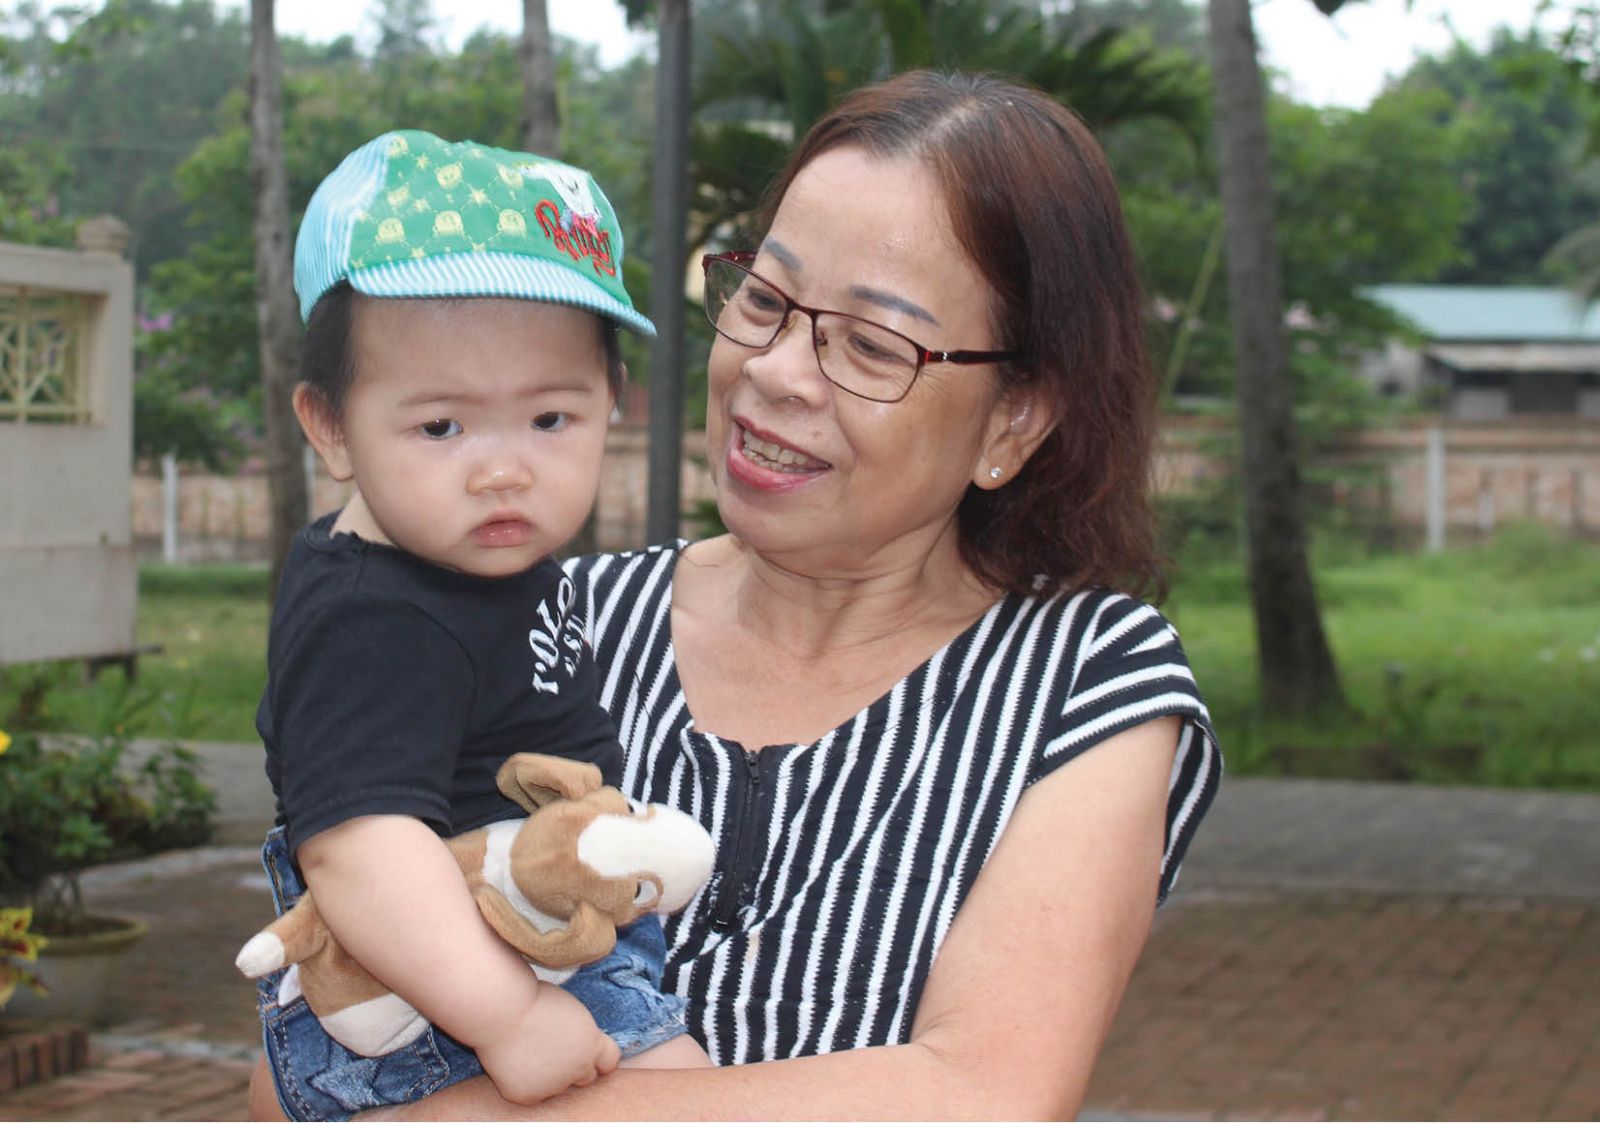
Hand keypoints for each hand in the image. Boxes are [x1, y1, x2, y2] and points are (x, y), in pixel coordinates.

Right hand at [473, 982, 620, 1105]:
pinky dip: (522, 1081)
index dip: (599, 1058)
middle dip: (574, 1068)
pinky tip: (513, 1061)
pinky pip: (530, 1092)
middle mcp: (579, 1068)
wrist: (501, 1011)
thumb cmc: (531, 999)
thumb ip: (578, 1033)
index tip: (589, 1054)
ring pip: (556, 1086)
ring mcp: (554, 1085)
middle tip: (553, 1052)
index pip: (609, 1061)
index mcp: (592, 1043)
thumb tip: (576, 1046)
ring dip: (548, 1075)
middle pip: (586, 1078)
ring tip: (527, 1049)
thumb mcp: (568, 1010)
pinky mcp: (529, 1096)